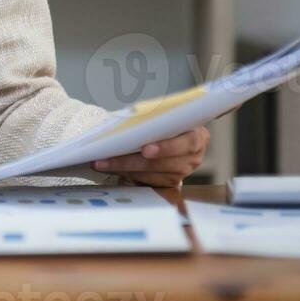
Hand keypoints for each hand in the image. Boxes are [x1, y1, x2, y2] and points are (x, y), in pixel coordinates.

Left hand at [91, 126, 209, 187]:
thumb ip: (154, 120)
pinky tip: (111, 169)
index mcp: (197, 136)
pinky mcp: (170, 183)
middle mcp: (192, 157)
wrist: (178, 137)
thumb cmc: (169, 123)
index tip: (145, 150)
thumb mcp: (166, 116)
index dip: (166, 147)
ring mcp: (182, 173)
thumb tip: (126, 122)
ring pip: (151, 175)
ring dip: (124, 169)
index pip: (187, 143)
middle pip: (162, 163)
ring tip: (102, 163)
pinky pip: (148, 182)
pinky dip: (128, 175)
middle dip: (132, 161)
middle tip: (108, 159)